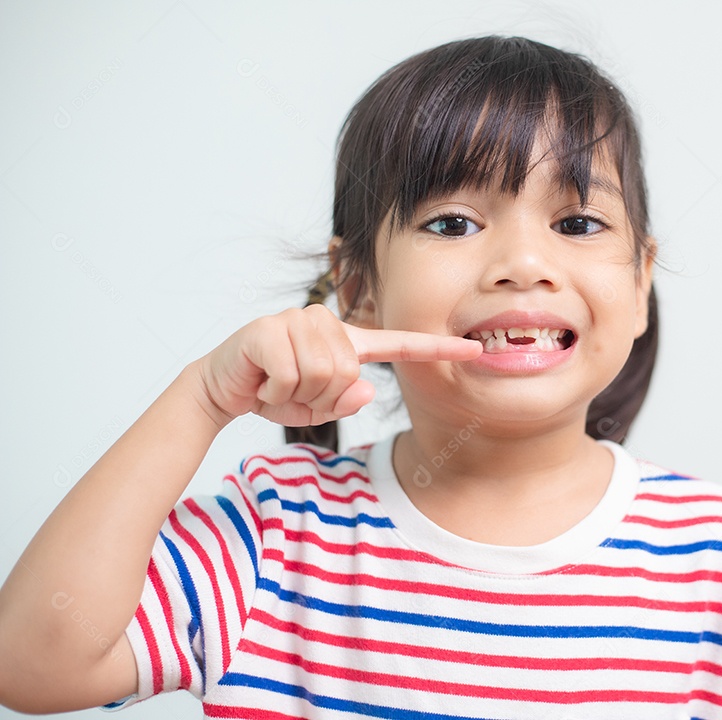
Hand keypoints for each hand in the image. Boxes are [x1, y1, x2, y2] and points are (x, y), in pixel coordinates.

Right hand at [192, 304, 481, 427]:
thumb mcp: (318, 408)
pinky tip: (261, 379)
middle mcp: (327, 323)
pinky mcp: (268, 329)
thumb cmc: (276, 392)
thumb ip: (346, 402)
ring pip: (324, 374)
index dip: (437, 350)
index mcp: (347, 341)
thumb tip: (362, 387)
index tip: (475, 350)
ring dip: (296, 394)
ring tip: (277, 383)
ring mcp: (297, 320)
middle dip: (320, 397)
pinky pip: (292, 375)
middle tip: (293, 391)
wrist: (222, 389)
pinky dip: (275, 390)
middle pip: (350, 373)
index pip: (399, 345)